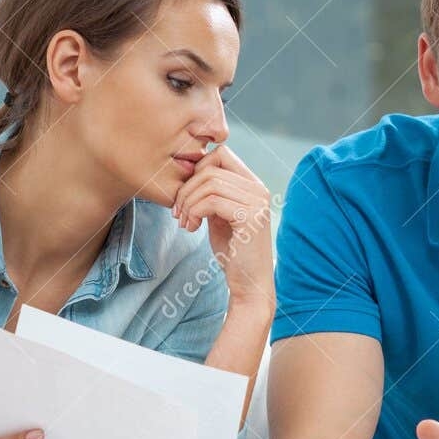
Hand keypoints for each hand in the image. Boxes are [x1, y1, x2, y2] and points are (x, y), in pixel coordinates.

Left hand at [171, 144, 273, 304]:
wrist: (249, 284)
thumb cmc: (233, 252)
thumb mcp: (220, 216)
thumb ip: (212, 193)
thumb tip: (191, 173)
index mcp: (253, 185)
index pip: (221, 154)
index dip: (198, 169)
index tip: (187, 196)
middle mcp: (259, 189)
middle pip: (211, 167)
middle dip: (187, 188)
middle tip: (179, 213)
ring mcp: (257, 202)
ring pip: (209, 183)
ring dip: (188, 202)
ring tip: (185, 223)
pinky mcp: (250, 217)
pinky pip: (211, 200)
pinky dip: (194, 212)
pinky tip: (192, 228)